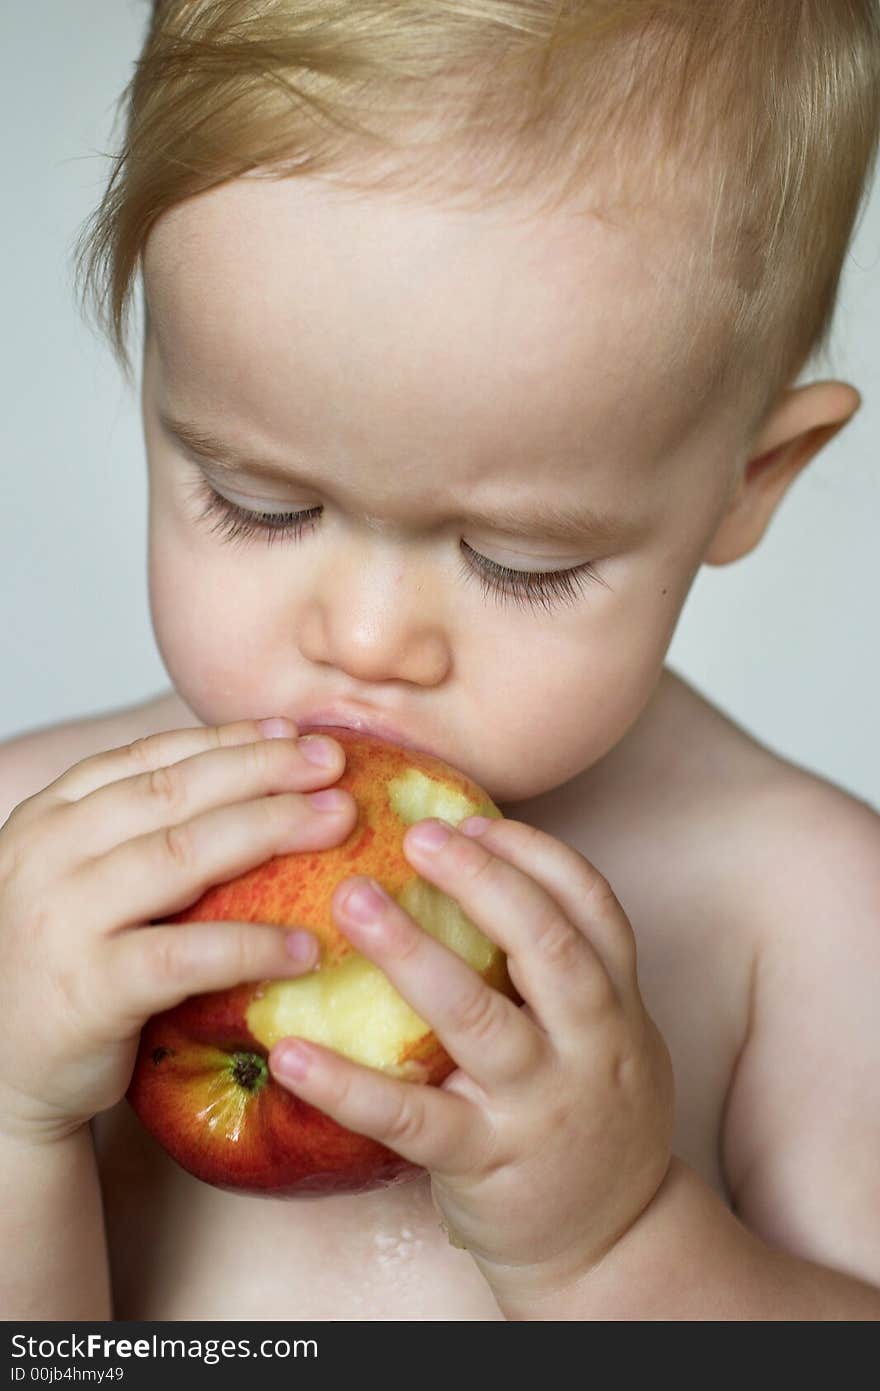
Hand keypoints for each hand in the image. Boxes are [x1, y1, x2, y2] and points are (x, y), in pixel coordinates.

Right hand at [0, 718, 355, 1144]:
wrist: (4, 1075)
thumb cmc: (65, 969)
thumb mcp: (84, 880)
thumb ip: (141, 831)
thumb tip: (255, 778)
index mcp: (49, 817)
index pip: (148, 759)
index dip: (228, 741)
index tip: (294, 733)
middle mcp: (47, 855)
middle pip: (174, 793)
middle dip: (264, 770)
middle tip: (335, 762)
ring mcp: (62, 920)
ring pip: (182, 856)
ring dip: (270, 830)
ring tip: (338, 822)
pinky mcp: (88, 990)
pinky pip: (185, 957)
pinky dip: (251, 945)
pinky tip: (305, 946)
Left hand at [269, 815, 674, 1306]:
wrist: (614, 1243)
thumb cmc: (590, 1117)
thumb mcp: (604, 1034)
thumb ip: (560, 969)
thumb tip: (474, 875)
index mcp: (619, 1002)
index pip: (591, 904)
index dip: (533, 853)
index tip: (471, 820)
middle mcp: (592, 1044)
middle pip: (545, 943)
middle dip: (482, 881)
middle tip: (415, 835)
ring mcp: (540, 1105)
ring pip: (477, 1017)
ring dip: (411, 952)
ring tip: (351, 901)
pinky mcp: (487, 1161)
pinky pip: (411, 1119)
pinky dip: (348, 1085)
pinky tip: (292, 1053)